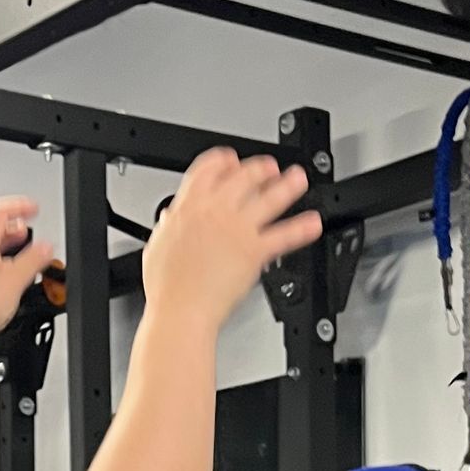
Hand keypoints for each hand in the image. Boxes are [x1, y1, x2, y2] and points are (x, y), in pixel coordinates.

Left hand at [0, 196, 59, 350]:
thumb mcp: (16, 282)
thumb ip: (34, 260)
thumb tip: (47, 247)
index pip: (0, 210)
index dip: (20, 206)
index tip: (34, 209)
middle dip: (11, 215)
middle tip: (28, 219)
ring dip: (4, 231)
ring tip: (21, 238)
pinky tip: (7, 258)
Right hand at [141, 150, 320, 331]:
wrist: (180, 311)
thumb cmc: (166, 287)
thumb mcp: (157, 246)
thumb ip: (168, 227)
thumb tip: (170, 218)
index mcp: (189, 207)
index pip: (209, 169)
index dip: (224, 160)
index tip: (231, 160)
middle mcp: (216, 211)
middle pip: (244, 177)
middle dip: (260, 168)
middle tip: (269, 168)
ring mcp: (238, 229)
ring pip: (270, 199)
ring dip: (287, 186)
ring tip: (298, 180)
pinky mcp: (255, 251)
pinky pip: (285, 236)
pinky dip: (302, 228)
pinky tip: (312, 223)